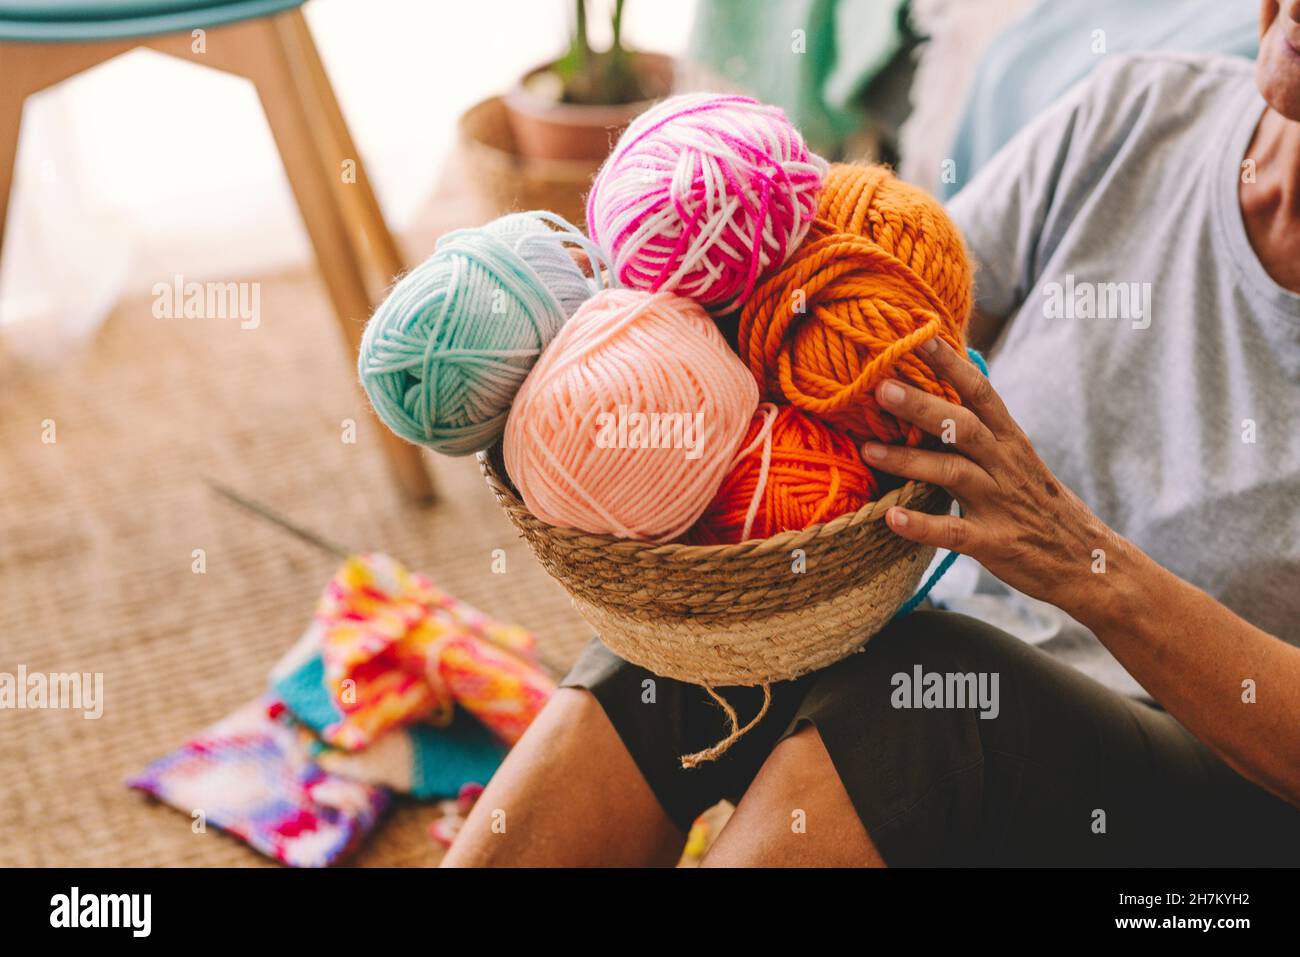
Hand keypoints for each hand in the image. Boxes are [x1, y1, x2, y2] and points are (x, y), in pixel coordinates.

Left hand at [861, 338, 1117, 613]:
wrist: (1089, 562)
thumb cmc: (1039, 507)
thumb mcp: (1016, 461)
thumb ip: (979, 434)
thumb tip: (935, 398)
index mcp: (1010, 440)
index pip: (981, 392)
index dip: (951, 363)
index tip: (920, 333)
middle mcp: (1005, 465)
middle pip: (962, 426)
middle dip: (921, 404)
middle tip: (880, 385)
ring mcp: (1001, 503)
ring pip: (953, 473)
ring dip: (909, 460)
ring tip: (867, 449)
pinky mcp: (996, 543)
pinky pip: (955, 533)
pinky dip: (922, 525)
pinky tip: (891, 518)